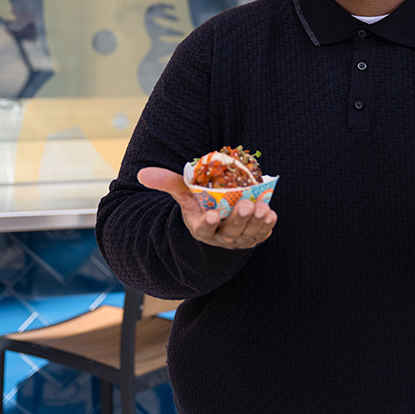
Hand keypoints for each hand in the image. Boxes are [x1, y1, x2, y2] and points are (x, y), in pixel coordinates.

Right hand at [138, 167, 277, 248]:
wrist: (219, 213)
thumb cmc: (200, 202)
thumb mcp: (184, 192)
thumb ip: (168, 182)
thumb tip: (143, 173)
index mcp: (200, 227)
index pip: (202, 229)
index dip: (207, 224)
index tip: (211, 216)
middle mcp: (219, 237)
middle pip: (229, 232)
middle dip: (238, 220)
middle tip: (247, 206)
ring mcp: (237, 240)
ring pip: (247, 235)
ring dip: (256, 223)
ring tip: (263, 208)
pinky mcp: (252, 238)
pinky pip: (261, 234)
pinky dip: (266, 227)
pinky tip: (271, 215)